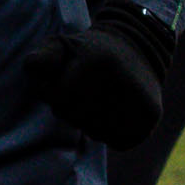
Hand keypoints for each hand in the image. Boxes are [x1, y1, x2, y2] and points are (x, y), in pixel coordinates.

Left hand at [23, 0, 175, 146]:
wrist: (140, 47)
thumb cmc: (91, 50)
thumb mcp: (62, 44)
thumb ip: (42, 57)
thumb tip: (32, 67)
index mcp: (97, 62)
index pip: (59, 101)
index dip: (56, 94)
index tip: (67, 80)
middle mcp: (121, 82)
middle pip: (78, 119)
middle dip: (73, 110)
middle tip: (86, 90)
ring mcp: (140, 101)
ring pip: (98, 133)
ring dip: (92, 123)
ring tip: (101, 99)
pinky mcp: (151, 116)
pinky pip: (119, 140)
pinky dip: (111, 132)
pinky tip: (115, 112)